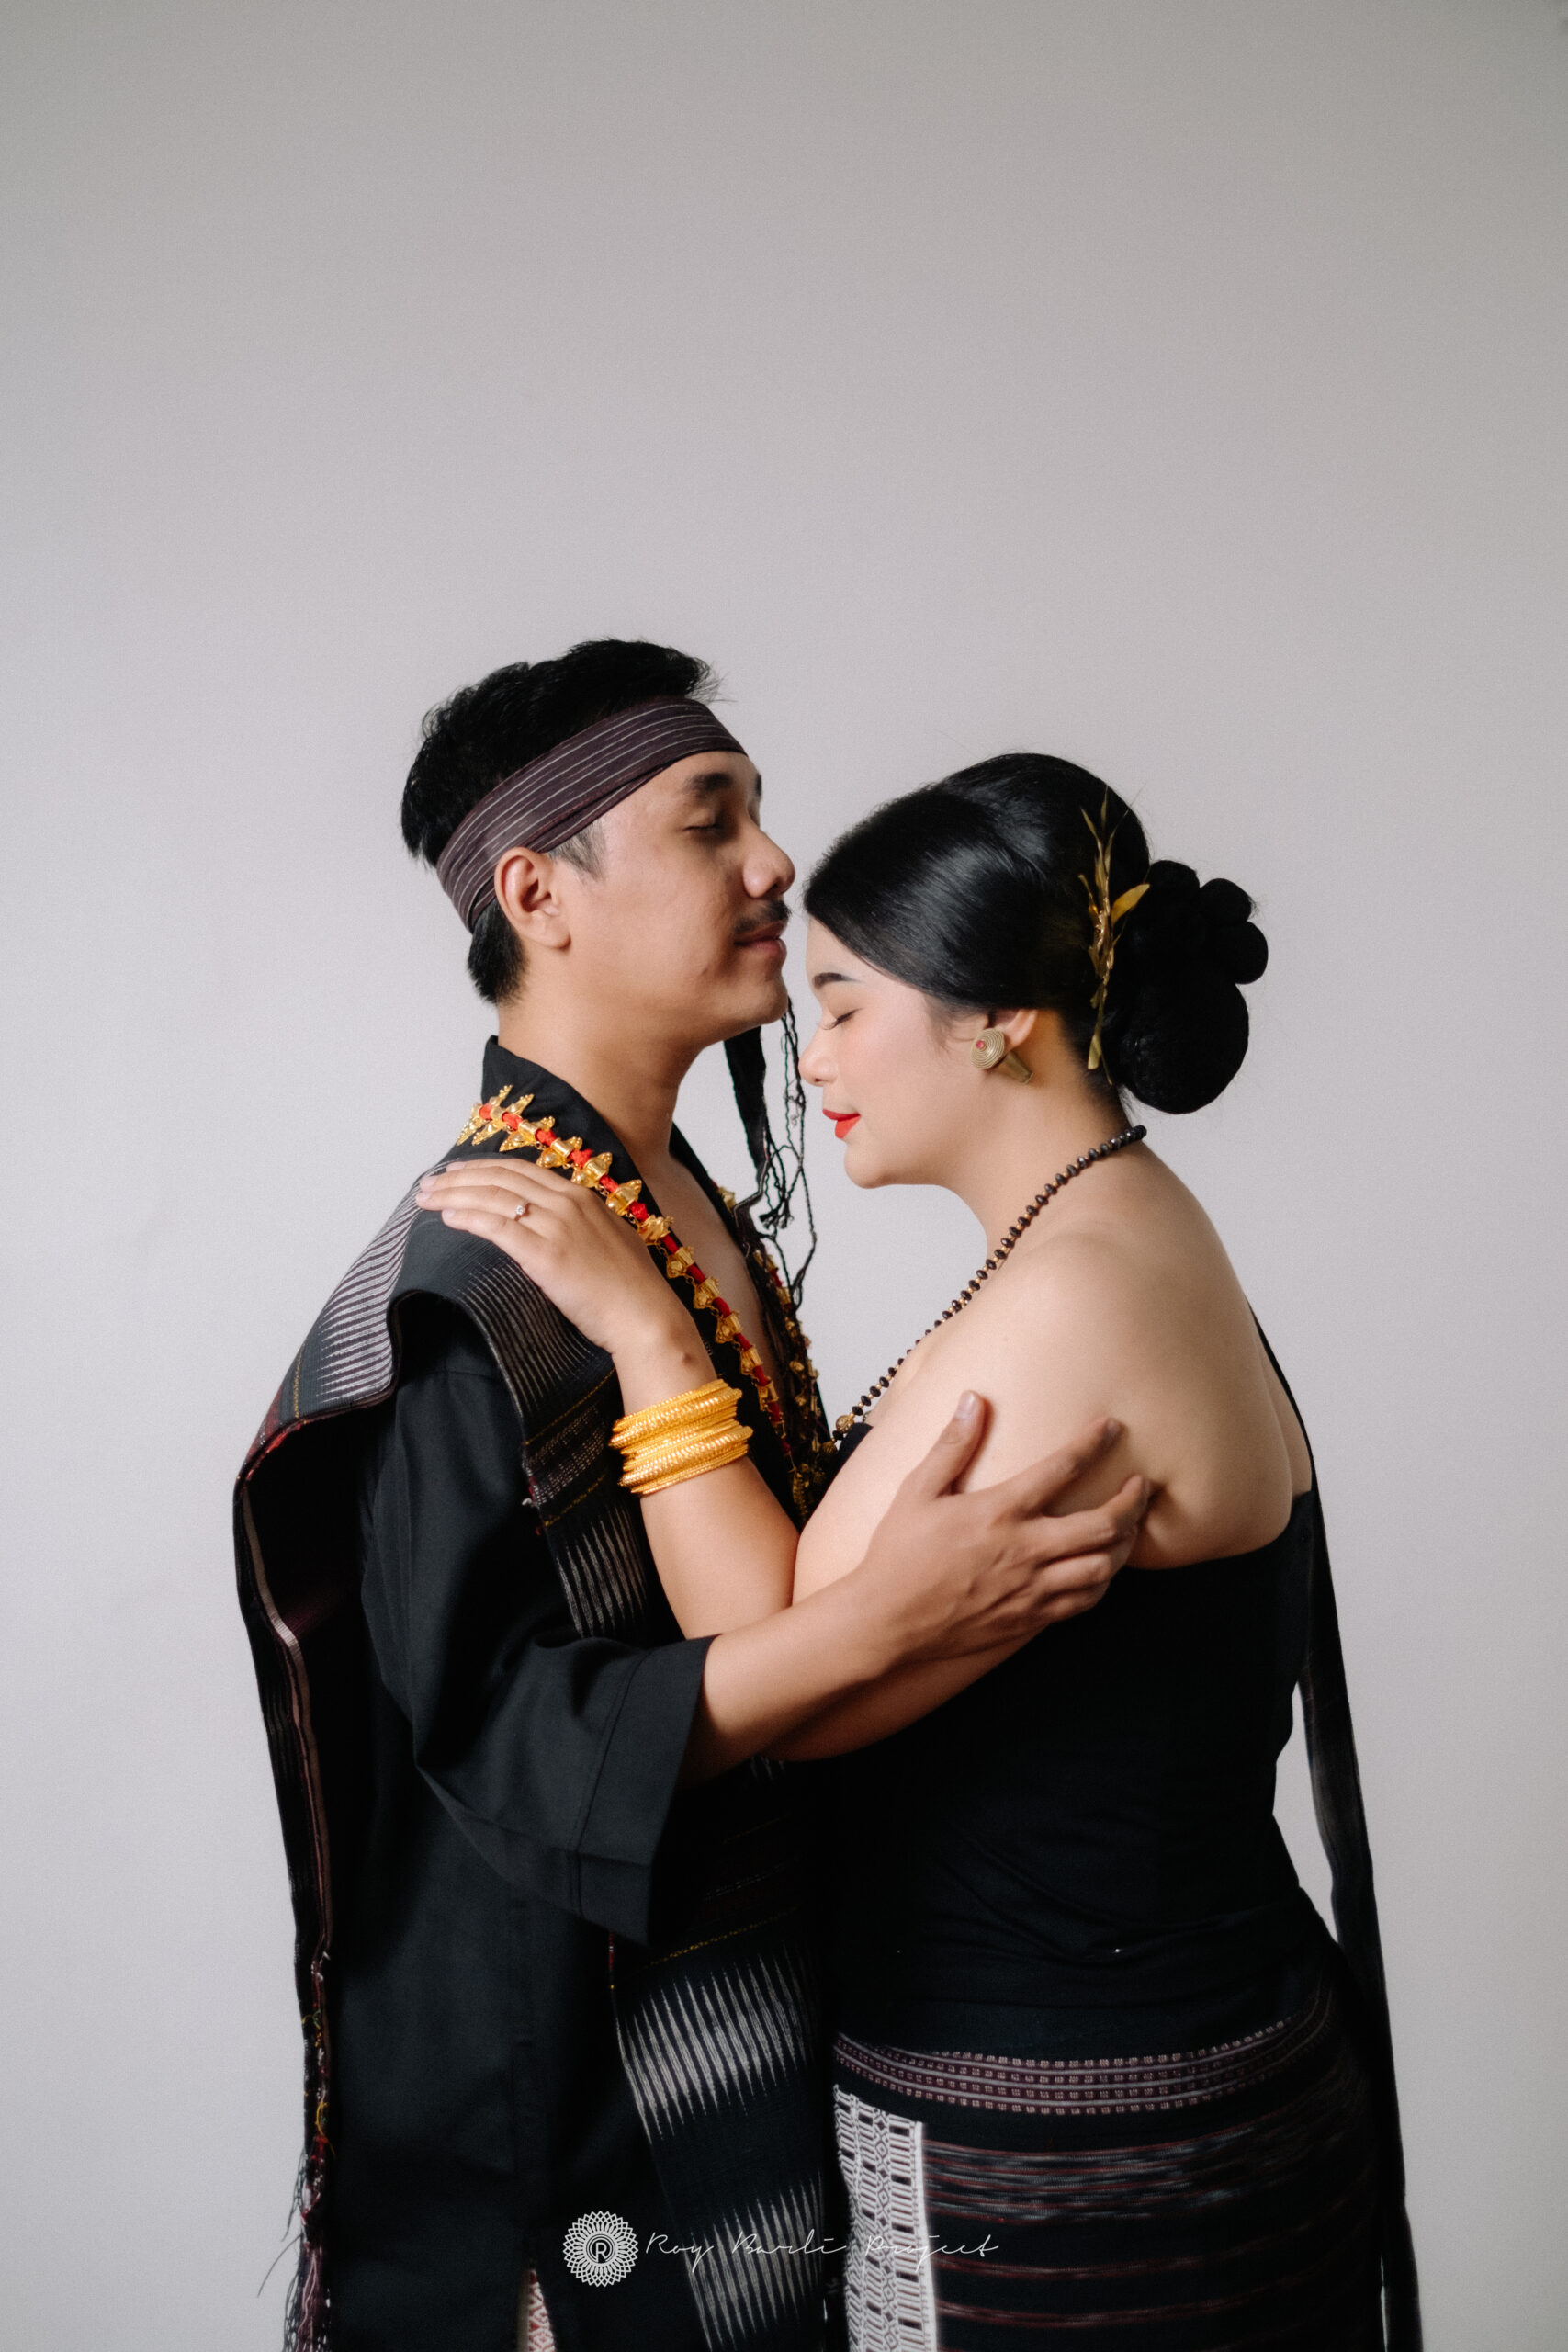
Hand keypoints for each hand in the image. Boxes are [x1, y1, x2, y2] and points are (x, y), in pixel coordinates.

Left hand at [415, 1157, 685, 1355]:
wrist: (645, 1317)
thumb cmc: (629, 1290)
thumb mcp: (608, 1243)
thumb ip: (581, 1228)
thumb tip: (556, 1228)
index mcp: (583, 1198)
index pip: (521, 1170)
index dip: (484, 1167)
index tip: (457, 1171)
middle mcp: (568, 1204)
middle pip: (500, 1178)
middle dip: (459, 1177)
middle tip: (429, 1182)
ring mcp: (557, 1227)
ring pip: (493, 1197)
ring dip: (453, 1194)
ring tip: (426, 1199)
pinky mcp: (545, 1255)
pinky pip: (497, 1227)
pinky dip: (468, 1218)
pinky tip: (447, 1218)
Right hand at [854, 1398, 1147, 1663]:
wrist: (888, 1621)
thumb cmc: (898, 1554)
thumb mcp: (917, 1490)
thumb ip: (952, 1445)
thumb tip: (973, 1400)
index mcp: (1000, 1512)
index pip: (1063, 1468)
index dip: (1094, 1443)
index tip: (1112, 1427)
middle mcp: (1025, 1550)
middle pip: (1104, 1524)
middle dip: (1133, 1500)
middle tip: (1143, 1484)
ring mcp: (1032, 1587)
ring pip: (1104, 1566)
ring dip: (1126, 1543)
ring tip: (1130, 1525)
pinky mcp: (1031, 1617)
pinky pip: (1085, 1601)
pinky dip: (1103, 1581)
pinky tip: (1102, 1567)